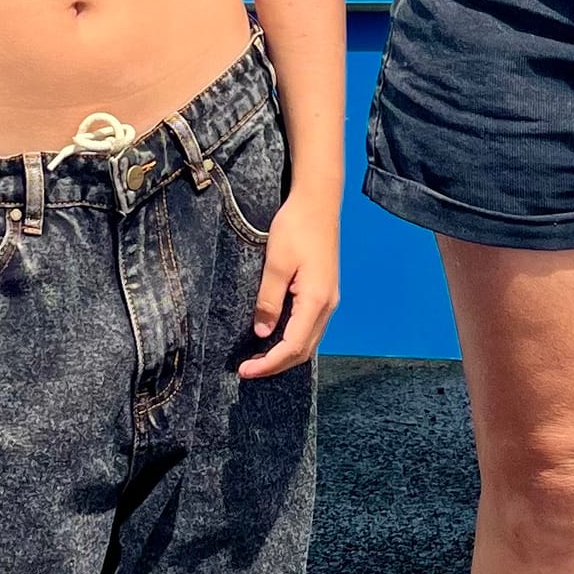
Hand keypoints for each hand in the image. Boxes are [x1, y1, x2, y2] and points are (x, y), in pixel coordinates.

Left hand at [240, 186, 339, 379]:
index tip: (244, 371)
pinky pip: (309, 327)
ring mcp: (329, 300)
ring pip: (308, 341)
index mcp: (316, 300)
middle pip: (304, 350)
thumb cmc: (296, 227)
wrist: (318, 202)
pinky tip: (274, 338)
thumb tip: (262, 332)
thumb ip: (269, 300)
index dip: (269, 364)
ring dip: (284, 355)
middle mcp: (327, 305)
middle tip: (247, 370)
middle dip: (276, 365)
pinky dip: (292, 340)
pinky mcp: (324, 293)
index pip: (293, 346)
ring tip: (257, 359)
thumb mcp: (275, 263)